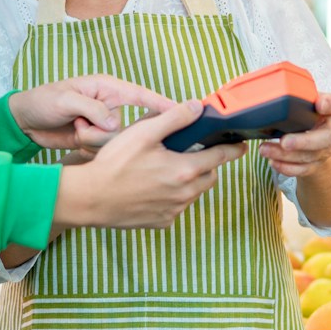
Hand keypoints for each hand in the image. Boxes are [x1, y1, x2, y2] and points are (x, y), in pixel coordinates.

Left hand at [9, 75, 171, 152]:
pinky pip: (105, 151)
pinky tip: (75, 140)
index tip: (183, 111)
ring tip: (75, 130)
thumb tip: (116, 124)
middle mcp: (111, 106)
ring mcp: (105, 125)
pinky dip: (89, 148)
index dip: (163, 104)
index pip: (142, 95)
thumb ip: (92, 109)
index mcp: (108, 89)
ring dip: (94, 141)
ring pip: (117, 142)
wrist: (24, 122)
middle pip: (131, 126)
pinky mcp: (97, 141)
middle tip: (81, 126)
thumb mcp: (65, 99)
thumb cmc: (43, 100)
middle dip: (107, 132)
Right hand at [52, 100, 242, 232]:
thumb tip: (198, 107)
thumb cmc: (114, 164)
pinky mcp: (161, 222)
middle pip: (210, 177)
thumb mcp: (144, 133)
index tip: (240, 145)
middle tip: (192, 153)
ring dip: (189, 181)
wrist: (90, 198)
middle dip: (207, 164)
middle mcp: (185, 194)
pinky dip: (173, 197)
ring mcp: (174, 211)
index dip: (233, 149)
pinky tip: (153, 187)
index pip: (221, 157)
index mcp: (185, 170)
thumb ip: (175, 118)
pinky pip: (176, 207)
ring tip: (168, 169)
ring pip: (194, 193)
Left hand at [258, 92, 330, 177]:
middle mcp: (329, 132)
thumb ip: (294, 96)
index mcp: (328, 112)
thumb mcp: (305, 104)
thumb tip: (263, 86)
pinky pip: (301, 170)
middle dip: (302, 142)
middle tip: (284, 141)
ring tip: (264, 149)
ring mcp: (322, 151)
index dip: (330, 104)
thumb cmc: (305, 118)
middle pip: (323, 139)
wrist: (318, 144)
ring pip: (307, 157)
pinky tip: (272, 161)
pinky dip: (286, 168)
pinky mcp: (313, 166)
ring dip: (284, 155)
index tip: (320, 103)